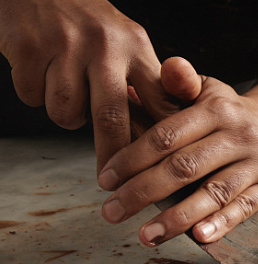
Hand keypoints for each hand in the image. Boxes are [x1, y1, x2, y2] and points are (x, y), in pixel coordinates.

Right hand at [0, 0, 175, 170]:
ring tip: (68, 94)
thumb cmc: (90, 25)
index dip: (160, 142)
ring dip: (65, 115)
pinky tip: (40, 73)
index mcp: (136, 46)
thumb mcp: (127, 42)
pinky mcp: (27, 47)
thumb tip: (168, 137)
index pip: (157, 102)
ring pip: (66, 112)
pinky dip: (34, 94)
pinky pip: (33, 97)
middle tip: (111, 182)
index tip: (160, 172)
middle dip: (113, 157)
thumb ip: (147, 83)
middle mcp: (104, 45)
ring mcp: (64, 45)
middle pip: (112, 118)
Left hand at [99, 57, 257, 245]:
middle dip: (143, 192)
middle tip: (112, 212)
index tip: (105, 180)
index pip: (167, 137)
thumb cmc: (225, 111)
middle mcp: (241, 135)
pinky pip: (244, 209)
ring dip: (177, 217)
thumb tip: (155, 72)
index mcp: (218, 109)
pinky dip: (221, 224)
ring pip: (213, 193)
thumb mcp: (203, 88)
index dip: (133, 159)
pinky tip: (197, 237)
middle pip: (185, 168)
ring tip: (145, 235)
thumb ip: (179, 80)